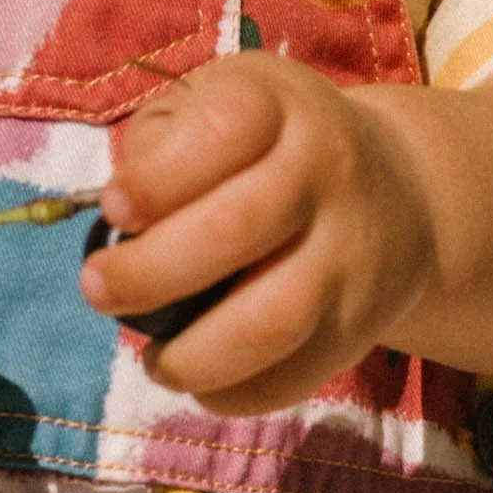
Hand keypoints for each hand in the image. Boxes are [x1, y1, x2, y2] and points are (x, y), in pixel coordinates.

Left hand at [77, 53, 437, 414]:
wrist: (396, 188)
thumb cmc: (270, 139)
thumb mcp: (220, 101)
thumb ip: (161, 141)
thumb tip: (120, 219)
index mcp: (277, 104)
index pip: (222, 131)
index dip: (158, 177)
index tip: (112, 207)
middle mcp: (324, 170)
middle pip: (237, 228)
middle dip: (151, 271)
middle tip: (96, 288)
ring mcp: (349, 252)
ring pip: (273, 319)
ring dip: (195, 353)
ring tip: (148, 358)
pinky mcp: (360, 322)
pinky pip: (299, 374)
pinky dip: (237, 391)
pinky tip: (197, 378)